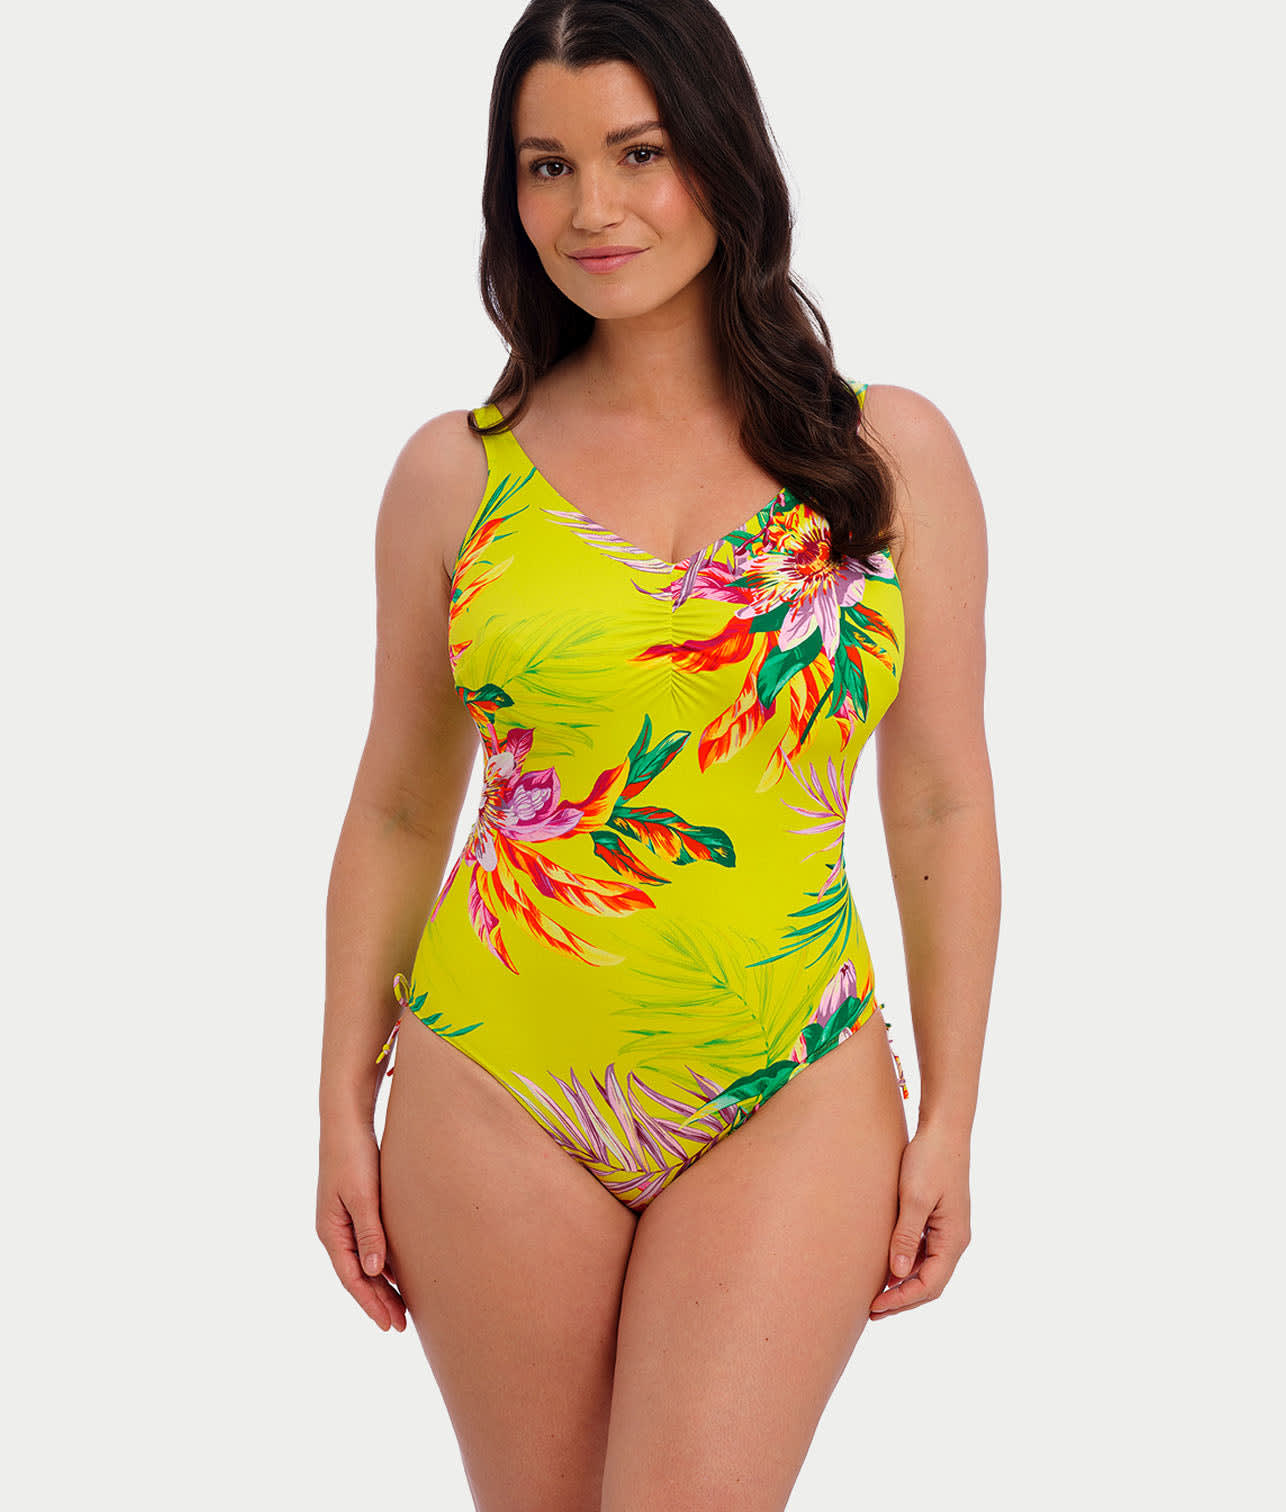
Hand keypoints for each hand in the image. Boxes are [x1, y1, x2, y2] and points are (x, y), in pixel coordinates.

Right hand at [316, 1119, 407, 1332]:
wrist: (346, 1122)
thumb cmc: (353, 1156)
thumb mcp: (363, 1196)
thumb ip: (369, 1232)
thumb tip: (375, 1272)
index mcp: (331, 1231)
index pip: (352, 1278)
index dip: (370, 1303)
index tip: (389, 1325)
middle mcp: (333, 1231)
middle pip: (357, 1276)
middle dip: (378, 1302)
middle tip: (401, 1326)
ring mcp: (342, 1221)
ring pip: (363, 1263)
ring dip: (381, 1286)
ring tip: (402, 1308)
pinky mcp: (354, 1209)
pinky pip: (368, 1246)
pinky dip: (382, 1264)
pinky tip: (398, 1273)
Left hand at [869, 1122, 970, 1318]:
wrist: (944, 1129)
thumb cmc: (929, 1160)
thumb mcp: (915, 1199)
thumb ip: (907, 1237)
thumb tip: (898, 1273)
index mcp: (953, 1239)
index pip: (930, 1285)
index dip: (903, 1300)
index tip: (876, 1307)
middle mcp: (955, 1239)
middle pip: (930, 1283)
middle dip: (903, 1299)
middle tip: (872, 1311)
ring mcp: (948, 1230)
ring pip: (927, 1269)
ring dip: (903, 1284)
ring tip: (876, 1296)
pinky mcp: (938, 1219)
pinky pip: (924, 1253)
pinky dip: (906, 1265)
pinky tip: (886, 1267)